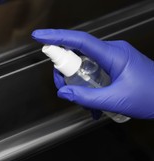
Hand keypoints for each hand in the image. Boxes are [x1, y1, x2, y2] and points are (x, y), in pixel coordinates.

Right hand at [32, 29, 153, 118]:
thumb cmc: (151, 96)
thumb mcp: (115, 100)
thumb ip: (86, 97)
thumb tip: (64, 92)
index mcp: (113, 54)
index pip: (79, 40)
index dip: (56, 37)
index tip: (39, 36)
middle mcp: (112, 51)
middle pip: (76, 54)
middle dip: (65, 72)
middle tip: (64, 90)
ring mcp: (113, 58)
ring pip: (83, 64)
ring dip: (77, 83)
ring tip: (85, 103)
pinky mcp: (114, 65)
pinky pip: (92, 70)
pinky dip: (87, 85)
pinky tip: (92, 102)